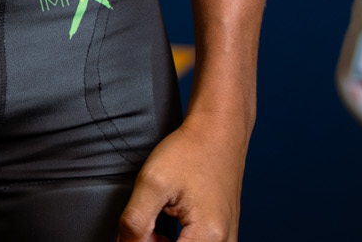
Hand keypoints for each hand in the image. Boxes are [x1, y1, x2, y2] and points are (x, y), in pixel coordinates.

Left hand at [117, 112, 248, 241]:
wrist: (219, 131)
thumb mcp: (153, 182)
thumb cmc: (190, 151)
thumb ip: (135, 222)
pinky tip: (167, 226)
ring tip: (157, 221)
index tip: (138, 228)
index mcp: (208, 237)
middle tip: (148, 223)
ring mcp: (226, 241)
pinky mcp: (223, 237)